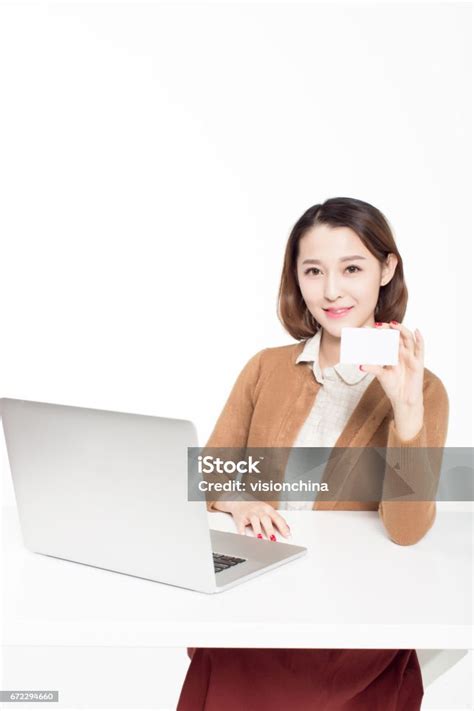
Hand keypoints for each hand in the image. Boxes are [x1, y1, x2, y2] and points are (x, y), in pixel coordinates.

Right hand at [213, 498, 290, 539]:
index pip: (277, 518)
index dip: (283, 527)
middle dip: (270, 529)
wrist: (239, 500)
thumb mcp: (267, 510)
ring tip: (260, 539)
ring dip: (257, 530)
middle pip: (265, 519)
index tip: (288, 535)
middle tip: (274, 540)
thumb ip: (276, 519)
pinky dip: (242, 531)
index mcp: (267, 509)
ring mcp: (249, 513)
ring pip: (254, 520)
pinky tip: (244, 537)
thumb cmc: (256, 508)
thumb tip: (288, 529)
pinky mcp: (240, 517)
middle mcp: (259, 510)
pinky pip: (241, 524)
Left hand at [360, 321, 423, 439]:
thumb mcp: (381, 376)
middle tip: (377, 326)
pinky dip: (420, 339)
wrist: (404, 400)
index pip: (385, 339)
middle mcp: (402, 352)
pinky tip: (416, 331)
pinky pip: (421, 349)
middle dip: (387, 329)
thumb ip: (373, 368)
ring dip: (401, 330)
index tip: (366, 328)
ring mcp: (411, 356)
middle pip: (396, 336)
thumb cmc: (393, 387)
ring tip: (393, 325)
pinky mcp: (418, 362)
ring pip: (407, 339)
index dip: (377, 333)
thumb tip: (360, 366)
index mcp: (392, 354)